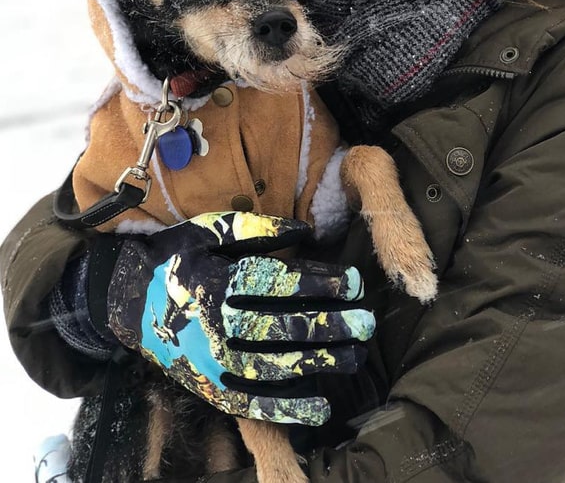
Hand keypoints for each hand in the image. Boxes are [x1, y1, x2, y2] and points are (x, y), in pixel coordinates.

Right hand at [104, 212, 373, 423]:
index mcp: (218, 281)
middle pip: (282, 328)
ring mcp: (212, 362)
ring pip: (274, 368)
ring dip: (319, 364)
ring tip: (356, 357)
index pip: (280, 283)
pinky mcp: (209, 388)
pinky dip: (286, 409)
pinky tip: (321, 406)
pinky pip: (251, 405)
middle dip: (330, 325)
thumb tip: (306, 230)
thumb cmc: (176, 257)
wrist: (125, 301)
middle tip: (367, 323)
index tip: (355, 283)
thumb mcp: (209, 230)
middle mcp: (216, 325)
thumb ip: (257, 227)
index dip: (321, 283)